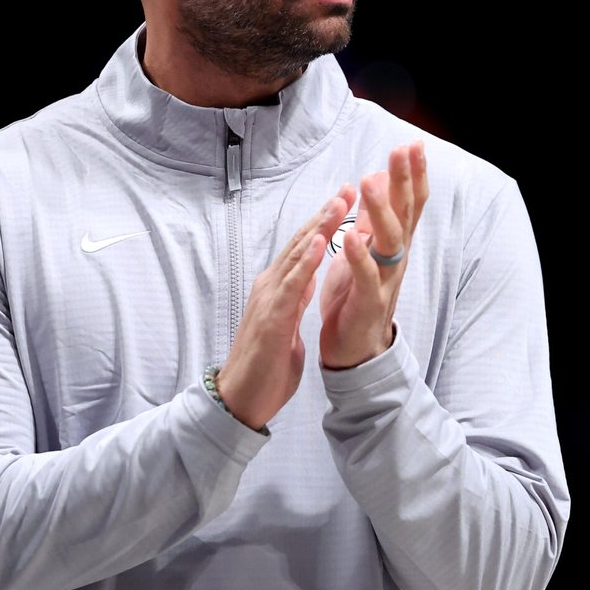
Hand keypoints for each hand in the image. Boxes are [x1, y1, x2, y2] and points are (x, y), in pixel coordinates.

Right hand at [217, 184, 355, 429]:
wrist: (240, 401)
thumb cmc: (265, 367)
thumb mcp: (288, 327)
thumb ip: (295, 303)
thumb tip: (307, 285)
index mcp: (278, 289)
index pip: (304, 248)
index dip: (324, 223)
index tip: (346, 201)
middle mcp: (271, 287)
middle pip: (301, 242)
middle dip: (325, 214)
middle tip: (348, 188)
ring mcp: (269, 300)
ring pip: (296, 255)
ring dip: (319, 227)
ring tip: (339, 202)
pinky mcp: (271, 318)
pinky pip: (292, 285)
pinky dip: (305, 261)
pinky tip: (320, 242)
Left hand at [319, 141, 428, 369]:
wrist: (356, 349)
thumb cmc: (358, 295)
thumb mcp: (368, 250)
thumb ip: (375, 220)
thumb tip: (382, 181)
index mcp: (394, 244)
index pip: (410, 202)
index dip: (413, 174)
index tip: (414, 143)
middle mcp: (396, 258)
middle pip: (406, 213)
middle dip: (405, 180)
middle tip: (402, 150)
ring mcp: (386, 280)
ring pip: (390, 240)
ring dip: (381, 209)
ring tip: (371, 181)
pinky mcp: (368, 302)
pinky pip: (366, 276)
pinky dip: (359, 256)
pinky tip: (351, 236)